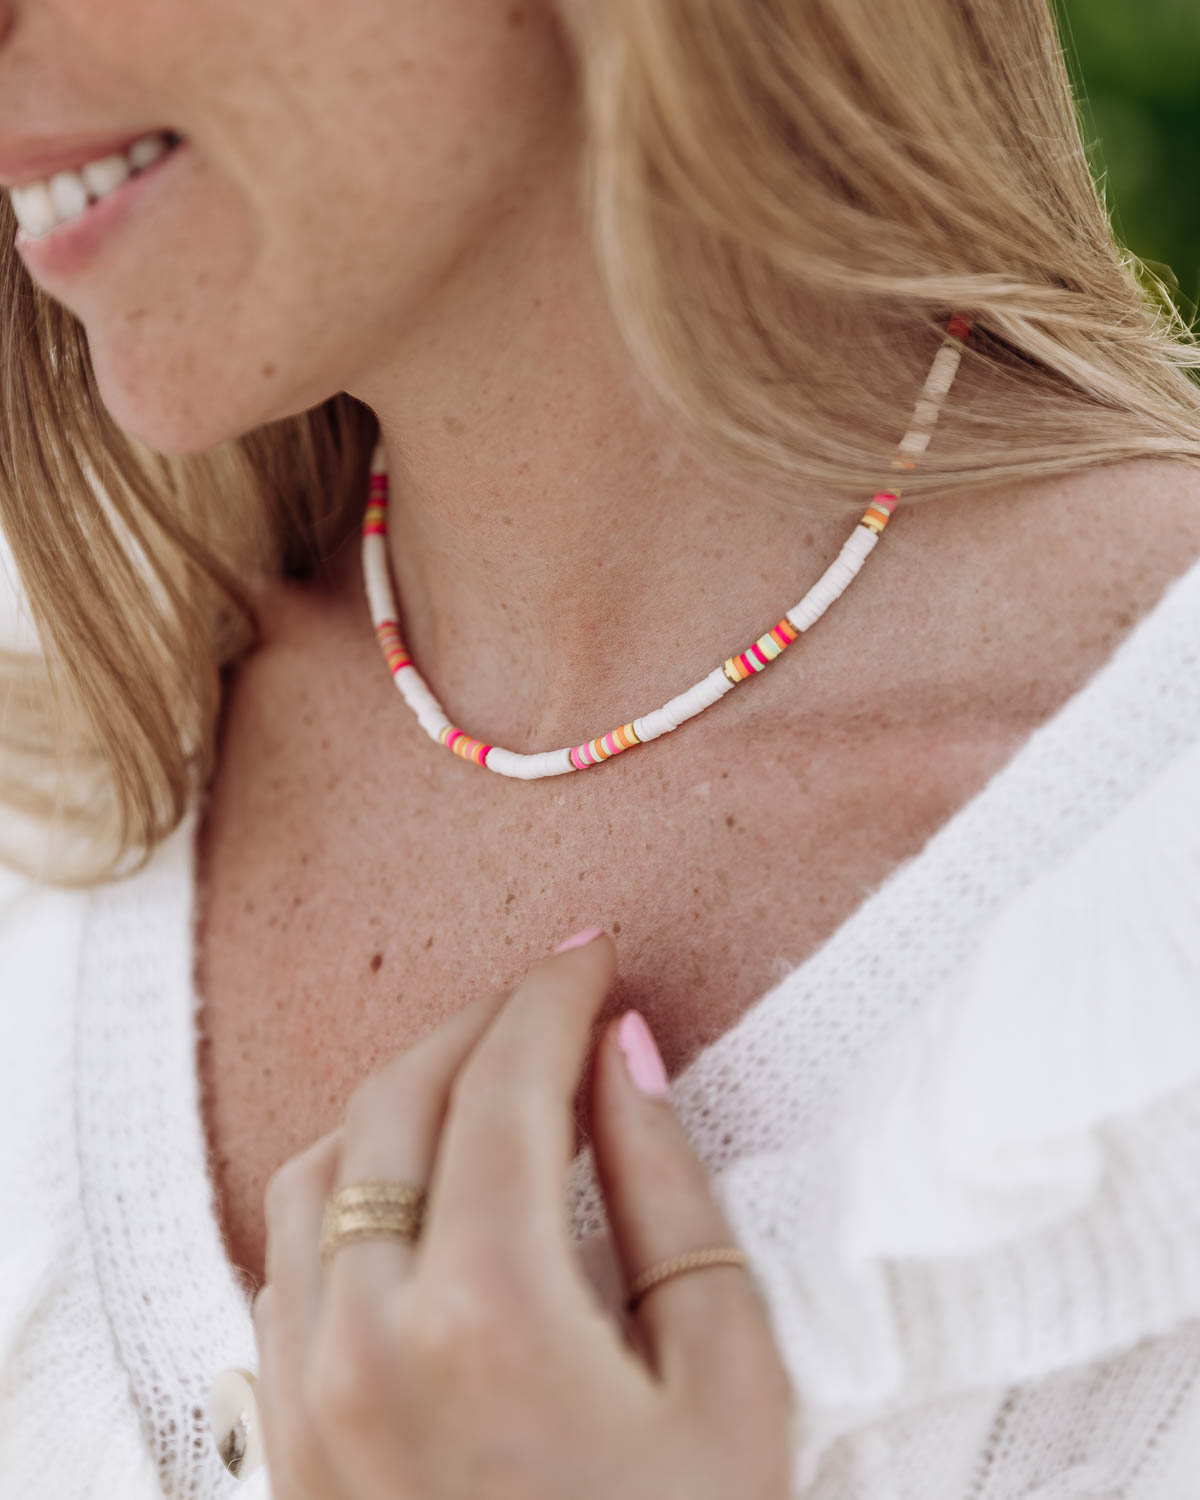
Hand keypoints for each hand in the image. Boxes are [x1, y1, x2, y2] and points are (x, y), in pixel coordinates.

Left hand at [250, 929, 796, 1498]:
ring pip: (319, 1164)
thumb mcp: (727, 1379)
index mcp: (489, 1315)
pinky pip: (285, 1253)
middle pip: (399, 1099)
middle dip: (479, 1021)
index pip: (506, 1086)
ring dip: (402, 1090)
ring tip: (485, 1073)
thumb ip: (670, 1195)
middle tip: (550, 995)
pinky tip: (415, 1176)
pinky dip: (348, 1178)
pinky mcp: (283, 1432)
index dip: (553, 998)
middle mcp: (365, 1337)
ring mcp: (304, 1389)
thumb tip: (625, 1057)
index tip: (592, 954)